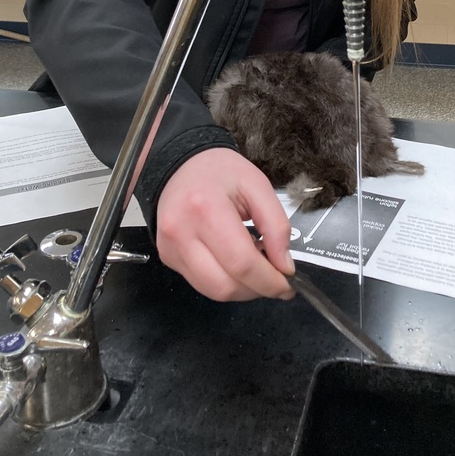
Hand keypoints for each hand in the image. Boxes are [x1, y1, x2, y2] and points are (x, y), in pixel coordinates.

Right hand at [155, 148, 294, 301]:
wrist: (181, 163)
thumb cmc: (221, 171)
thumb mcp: (258, 186)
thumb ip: (277, 225)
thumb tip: (285, 267)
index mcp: (205, 208)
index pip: (241, 262)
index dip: (269, 280)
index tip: (287, 283)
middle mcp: (181, 232)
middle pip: (225, 286)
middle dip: (257, 289)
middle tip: (274, 278)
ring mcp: (170, 248)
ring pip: (212, 292)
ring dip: (241, 290)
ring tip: (255, 268)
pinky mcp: (167, 257)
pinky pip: (201, 284)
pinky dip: (224, 282)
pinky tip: (234, 264)